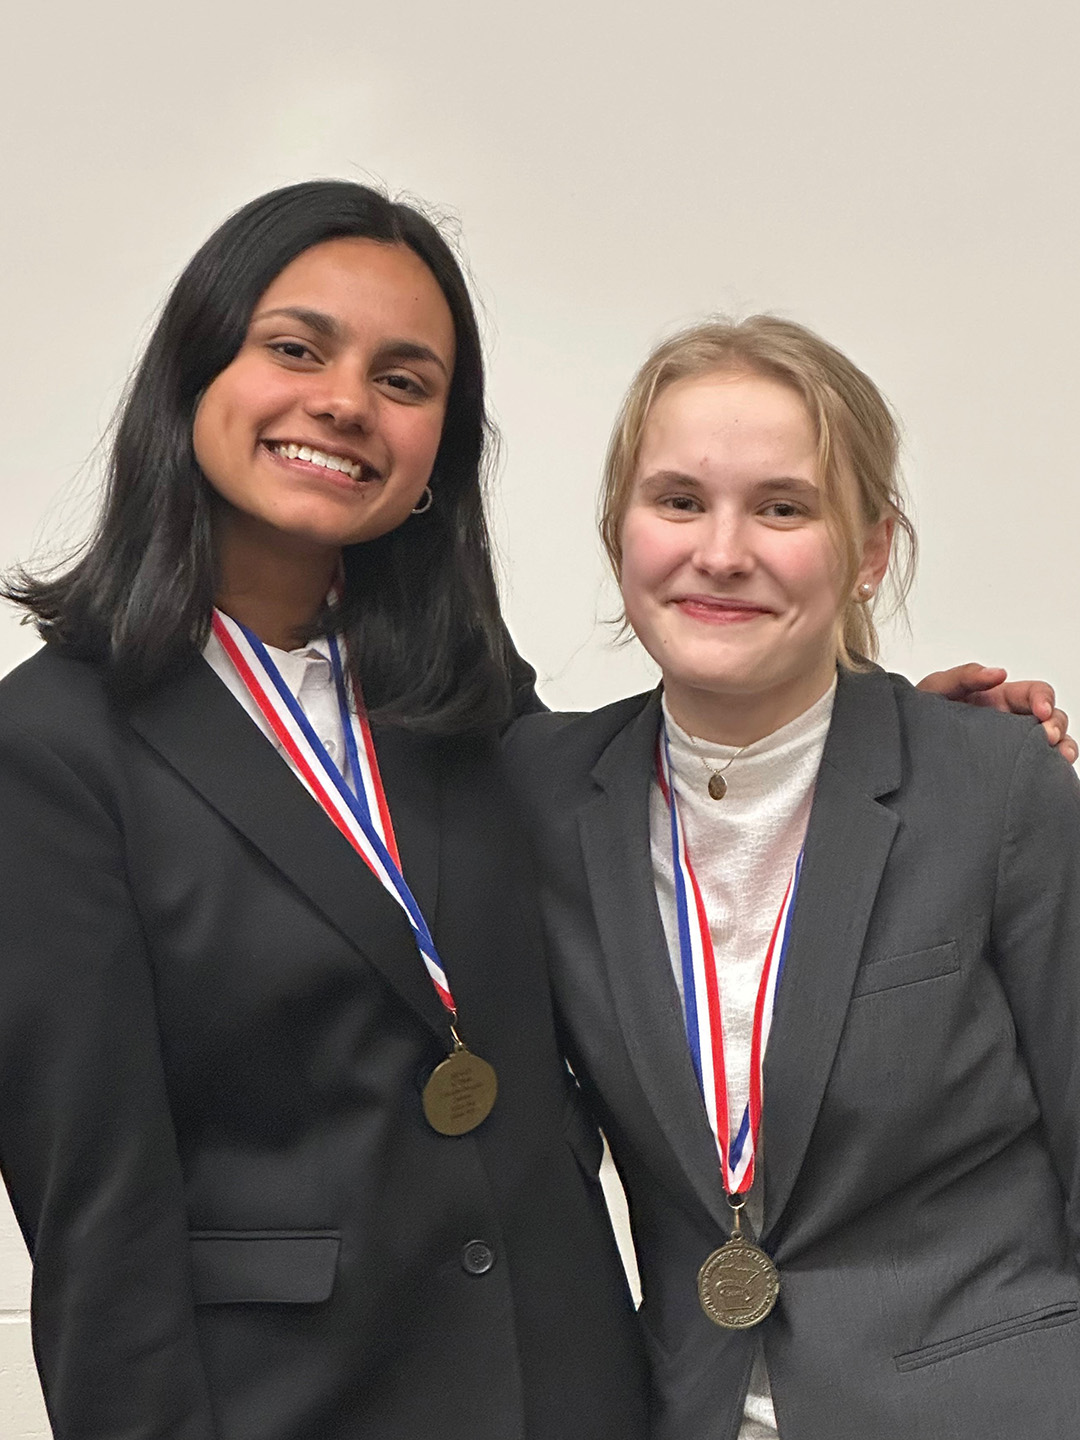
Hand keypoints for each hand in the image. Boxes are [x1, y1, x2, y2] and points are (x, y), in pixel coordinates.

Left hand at [916, 663, 1077, 763]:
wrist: (903, 749)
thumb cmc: (922, 714)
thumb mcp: (937, 688)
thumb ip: (964, 675)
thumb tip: (998, 673)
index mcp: (1001, 700)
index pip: (1035, 693)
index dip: (1044, 698)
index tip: (1041, 711)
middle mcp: (1013, 723)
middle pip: (1052, 720)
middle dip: (1056, 726)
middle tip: (1047, 737)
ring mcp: (1012, 748)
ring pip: (1052, 747)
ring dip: (1062, 749)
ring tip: (1057, 759)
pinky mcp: (1006, 772)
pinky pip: (1037, 772)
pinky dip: (1051, 774)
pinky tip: (1048, 778)